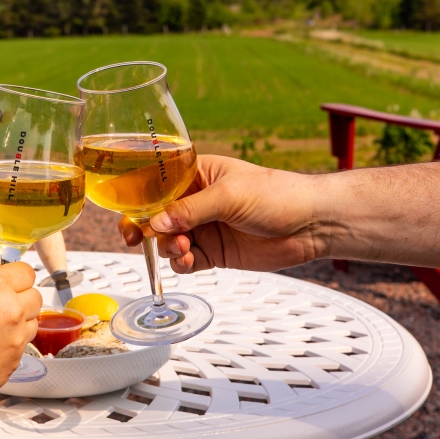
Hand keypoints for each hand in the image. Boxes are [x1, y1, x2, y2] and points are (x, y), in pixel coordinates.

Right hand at [0, 262, 41, 438]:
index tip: (10, 280)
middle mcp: (11, 311)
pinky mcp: (16, 361)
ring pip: (33, 322)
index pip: (26, 271)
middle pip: (35, 296)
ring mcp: (16, 337)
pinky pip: (22, 346)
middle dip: (21, 298)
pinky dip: (10, 345)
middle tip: (1, 304)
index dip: (16, 276)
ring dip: (19, 322)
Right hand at [119, 155, 325, 273]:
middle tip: (138, 238)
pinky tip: (189, 260)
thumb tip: (155, 224)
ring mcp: (204, 227)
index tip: (128, 216)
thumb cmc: (277, 194)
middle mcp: (195, 201)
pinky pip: (185, 260)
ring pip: (167, 240)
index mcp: (195, 175)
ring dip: (167, 247)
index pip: (156, 186)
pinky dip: (181, 263)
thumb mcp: (228, 195)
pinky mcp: (214, 252)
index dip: (138, 200)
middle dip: (145, 228)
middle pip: (156, 216)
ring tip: (183, 247)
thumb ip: (189, 211)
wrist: (311, 224)